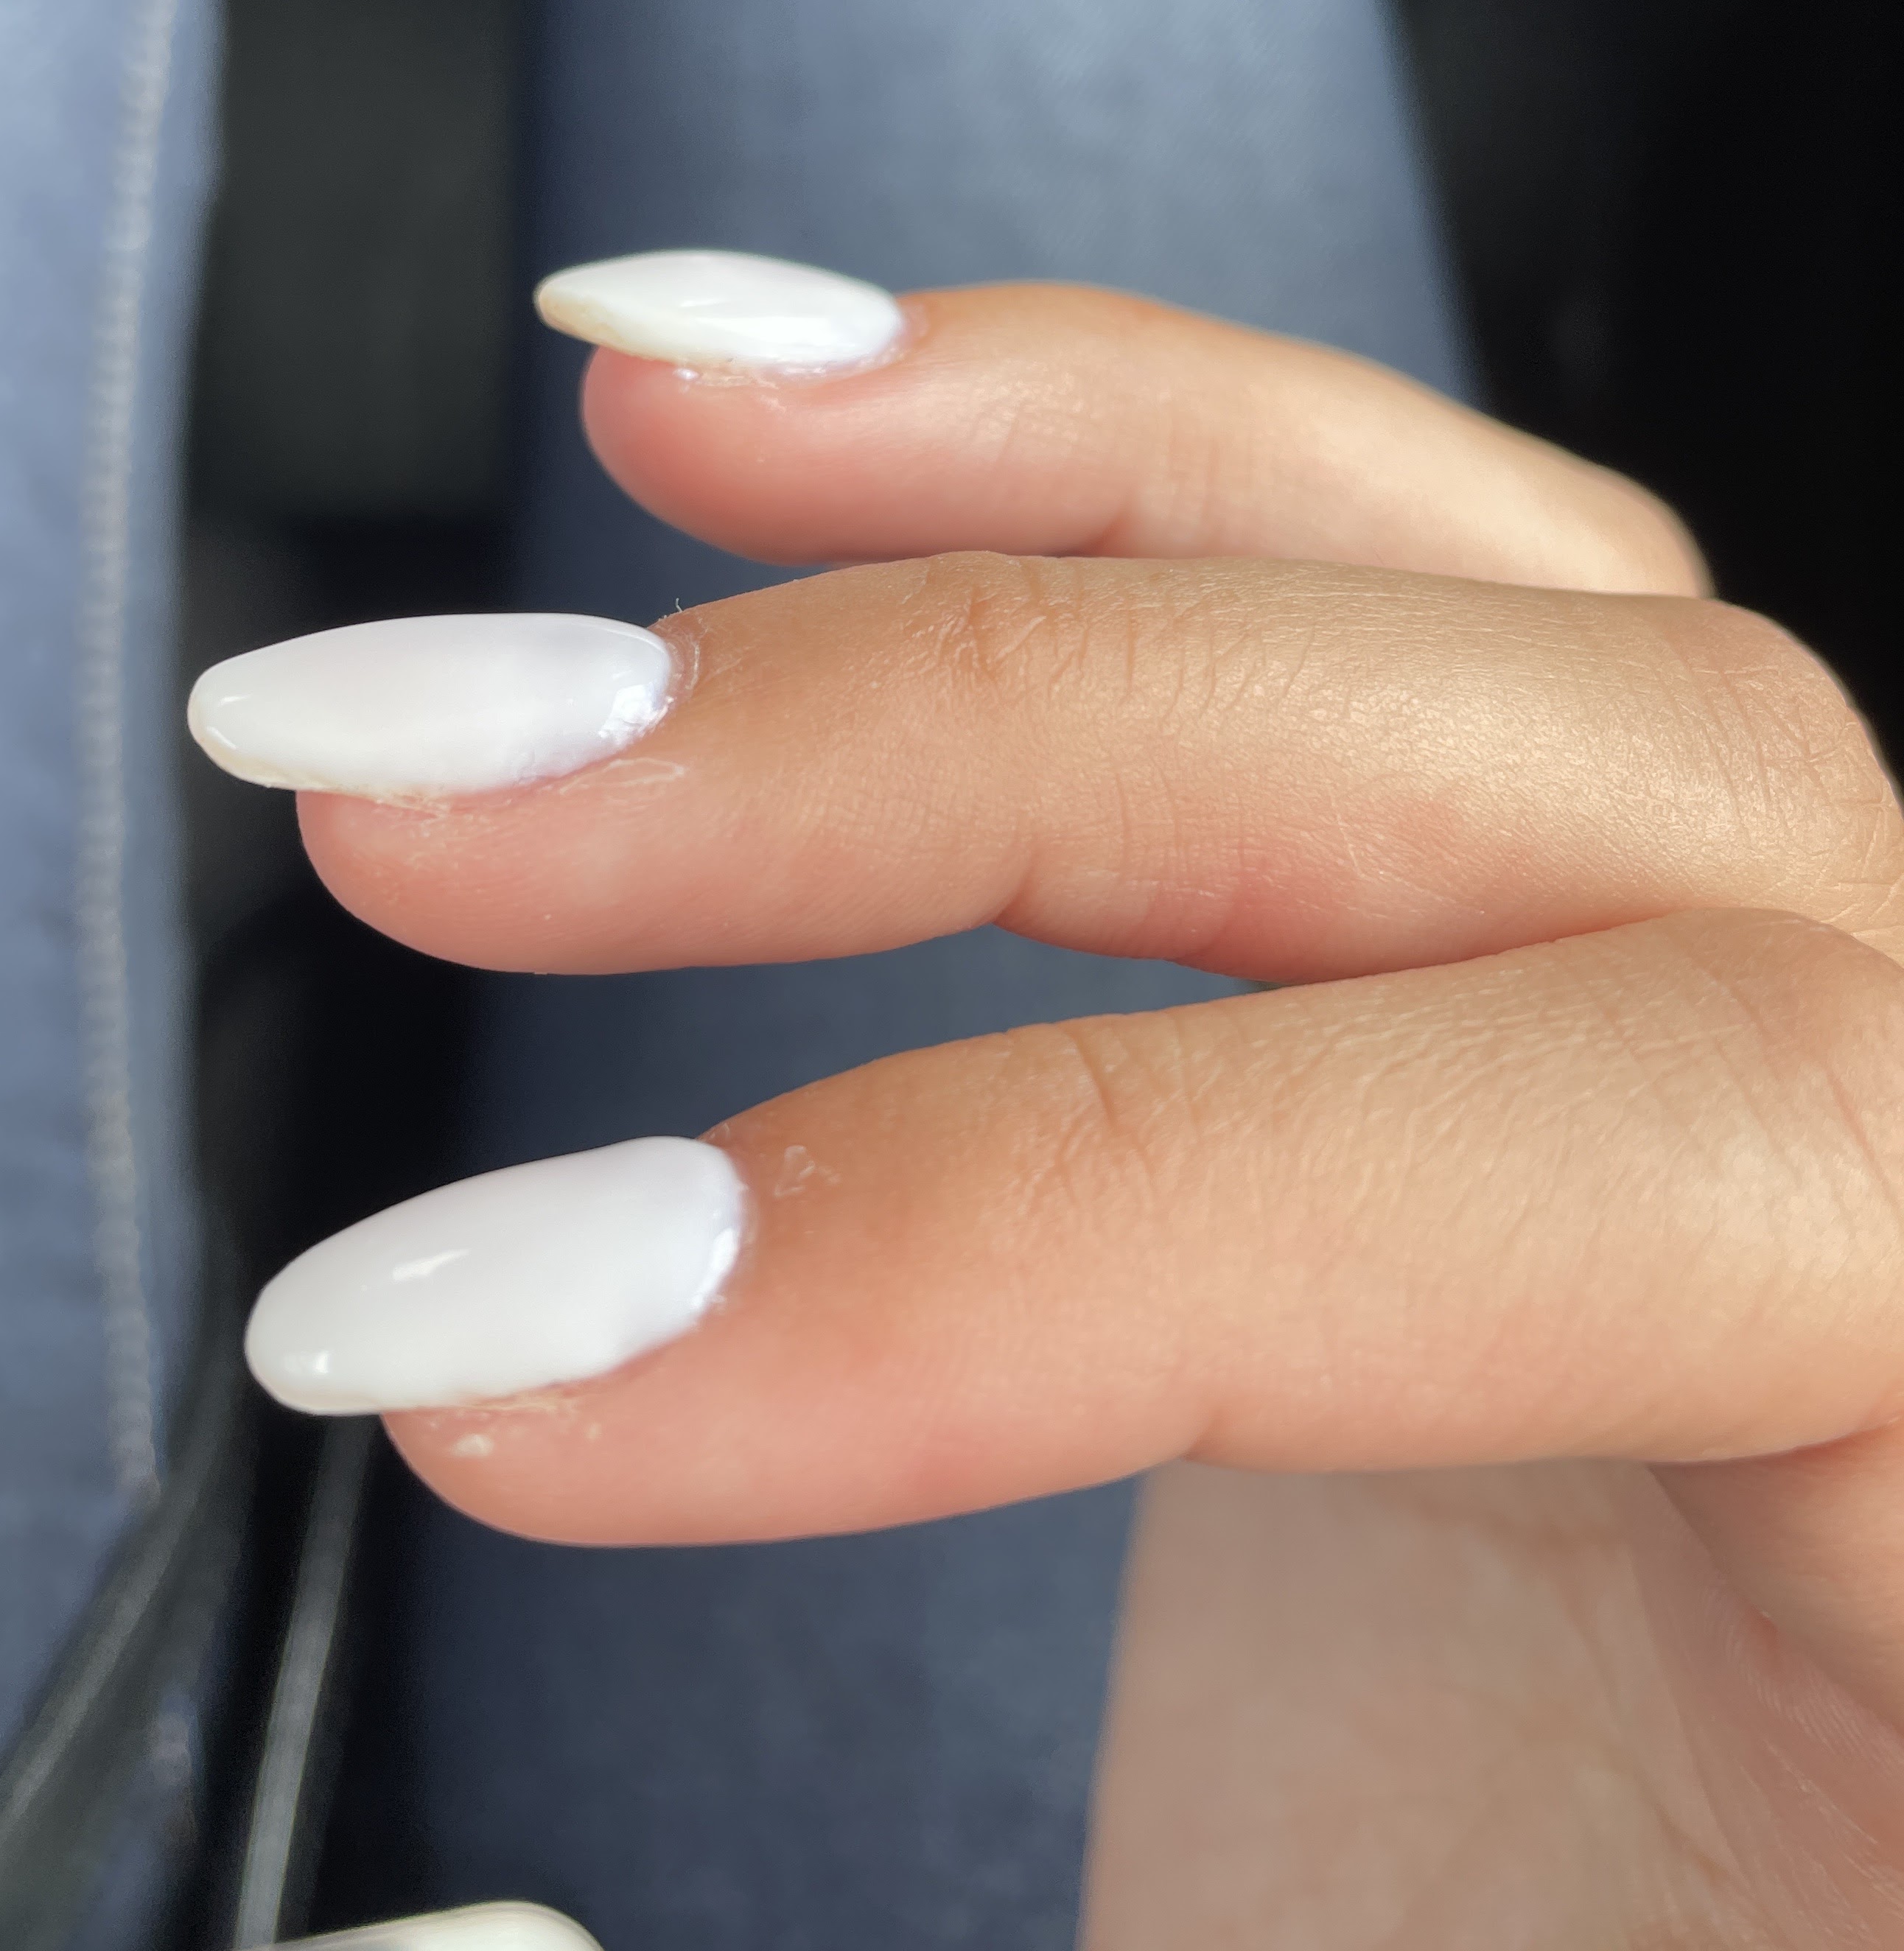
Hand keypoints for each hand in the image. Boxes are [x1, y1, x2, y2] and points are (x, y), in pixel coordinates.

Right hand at [203, 260, 1903, 1943]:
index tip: (526, 1362)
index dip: (1069, 1233)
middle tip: (447, 809)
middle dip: (965, 763)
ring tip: (656, 411)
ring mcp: (1817, 1040)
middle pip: (1621, 809)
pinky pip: (1443, 600)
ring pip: (1537, 613)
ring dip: (1047, 490)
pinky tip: (841, 425)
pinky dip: (1129, 468)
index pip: (1700, 1209)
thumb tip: (444, 1927)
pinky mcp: (1599, 948)